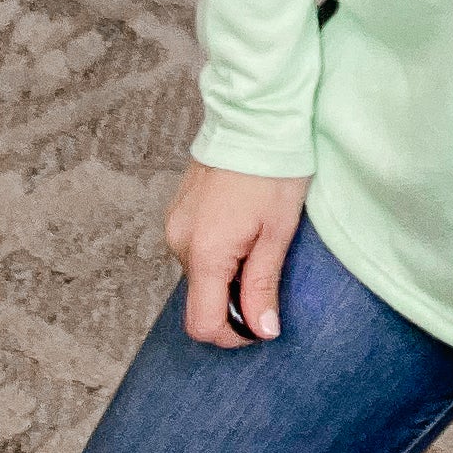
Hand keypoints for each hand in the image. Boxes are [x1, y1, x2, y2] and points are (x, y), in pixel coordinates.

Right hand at [164, 160, 311, 346]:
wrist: (255, 116)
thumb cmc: (272, 170)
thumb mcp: (277, 232)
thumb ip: (262, 285)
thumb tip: (262, 331)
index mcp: (204, 252)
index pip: (203, 324)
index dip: (234, 335)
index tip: (261, 326)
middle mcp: (179, 241)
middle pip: (201, 300)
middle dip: (233, 302)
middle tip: (268, 275)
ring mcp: (175, 224)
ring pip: (199, 275)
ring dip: (226, 276)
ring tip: (258, 244)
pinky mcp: (178, 212)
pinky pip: (194, 250)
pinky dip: (217, 255)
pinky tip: (242, 231)